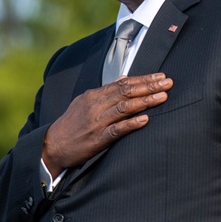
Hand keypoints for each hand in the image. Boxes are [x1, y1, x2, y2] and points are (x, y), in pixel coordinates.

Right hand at [42, 73, 172, 176]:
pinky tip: (146, 119)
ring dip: (146, 101)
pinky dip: (132, 123)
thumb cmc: (72, 123)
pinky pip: (117, 129)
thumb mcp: (85, 102)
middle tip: (168, 82)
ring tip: (163, 97)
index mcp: (95, 95)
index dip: (144, 79)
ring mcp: (97, 122)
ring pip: (125, 107)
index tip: (161, 76)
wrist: (52, 145)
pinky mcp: (97, 139)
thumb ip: (105, 91)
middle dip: (149, 86)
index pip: (124, 83)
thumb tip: (124, 78)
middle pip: (127, 92)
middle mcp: (97, 105)